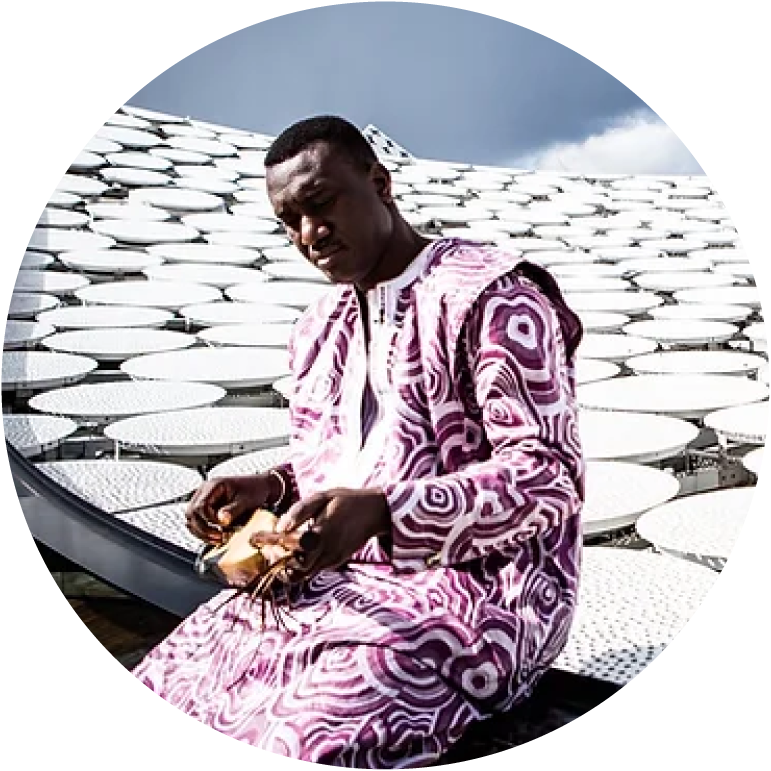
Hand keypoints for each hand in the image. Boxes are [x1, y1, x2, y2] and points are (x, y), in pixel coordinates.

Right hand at [185, 473, 281, 544]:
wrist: (260, 487)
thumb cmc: (254, 489)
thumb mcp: (246, 500)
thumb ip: (233, 510)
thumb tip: (221, 520)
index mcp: (213, 485)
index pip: (200, 506)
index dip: (209, 519)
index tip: (223, 526)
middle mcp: (204, 491)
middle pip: (191, 514)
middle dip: (203, 529)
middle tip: (219, 537)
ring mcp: (203, 499)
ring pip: (191, 520)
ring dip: (201, 532)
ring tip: (217, 539)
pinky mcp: (206, 508)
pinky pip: (197, 522)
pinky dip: (203, 531)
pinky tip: (215, 537)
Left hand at [250, 488, 389, 581]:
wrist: (375, 512)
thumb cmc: (347, 501)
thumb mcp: (323, 496)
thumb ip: (300, 510)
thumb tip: (280, 525)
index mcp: (323, 532)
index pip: (292, 548)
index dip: (273, 547)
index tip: (258, 539)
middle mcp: (327, 551)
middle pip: (294, 569)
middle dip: (276, 561)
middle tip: (266, 548)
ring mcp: (332, 560)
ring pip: (302, 574)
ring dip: (286, 566)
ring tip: (276, 551)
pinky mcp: (335, 562)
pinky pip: (312, 570)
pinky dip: (298, 565)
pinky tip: (293, 552)